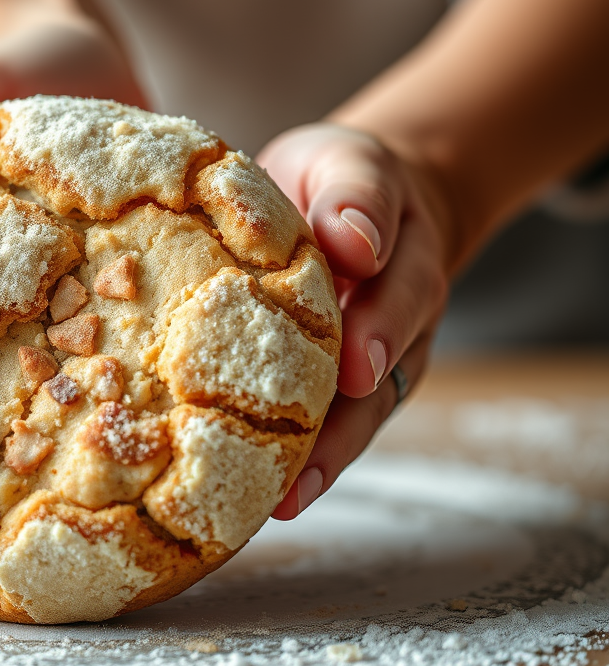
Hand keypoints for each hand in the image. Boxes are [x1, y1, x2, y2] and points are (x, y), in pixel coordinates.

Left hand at [257, 123, 453, 519]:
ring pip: (359, 415)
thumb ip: (353, 194)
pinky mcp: (341, 379)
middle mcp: (400, 318)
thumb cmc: (339, 179)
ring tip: (279, 501)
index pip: (401, 295)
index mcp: (405, 257)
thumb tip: (354, 243)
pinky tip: (260, 489)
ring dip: (321, 459)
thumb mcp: (347, 164)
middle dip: (344, 425)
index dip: (378, 332)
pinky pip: (328, 419)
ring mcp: (375, 356)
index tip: (355, 368)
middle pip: (382, 379)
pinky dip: (298, 453)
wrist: (356, 199)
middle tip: (303, 469)